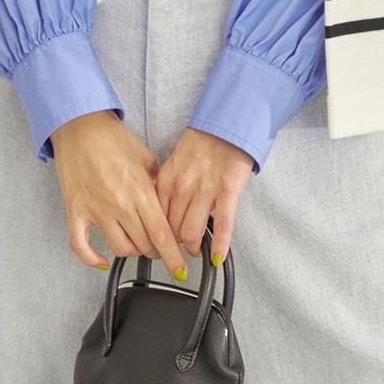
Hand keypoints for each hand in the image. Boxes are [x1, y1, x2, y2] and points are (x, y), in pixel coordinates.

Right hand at [50, 110, 189, 282]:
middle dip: (157, 253)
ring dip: (133, 253)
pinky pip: (80, 245)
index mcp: (139, 190)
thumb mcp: (146, 158)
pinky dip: (91, 259)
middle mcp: (118, 204)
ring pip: (120, 248)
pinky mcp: (76, 211)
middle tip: (162, 250)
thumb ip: (158, 186)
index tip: (180, 268)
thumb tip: (168, 208)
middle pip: (144, 245)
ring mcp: (96, 210)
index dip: (173, 256)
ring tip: (139, 246)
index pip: (162, 234)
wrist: (80, 127)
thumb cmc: (112, 138)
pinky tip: (102, 261)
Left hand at [153, 127, 253, 267]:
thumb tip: (162, 213)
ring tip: (198, 252)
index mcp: (166, 181)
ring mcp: (205, 191)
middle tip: (179, 252)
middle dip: (175, 246)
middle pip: (171, 230)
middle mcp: (182, 188)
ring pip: (192, 232)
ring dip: (194, 248)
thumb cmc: (200, 145)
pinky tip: (218, 257)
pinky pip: (222, 226)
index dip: (158, 237)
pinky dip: (220, 245)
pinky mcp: (227, 192)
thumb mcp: (173, 164)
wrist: (224, 126)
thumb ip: (166, 188)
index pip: (155, 220)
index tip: (161, 245)